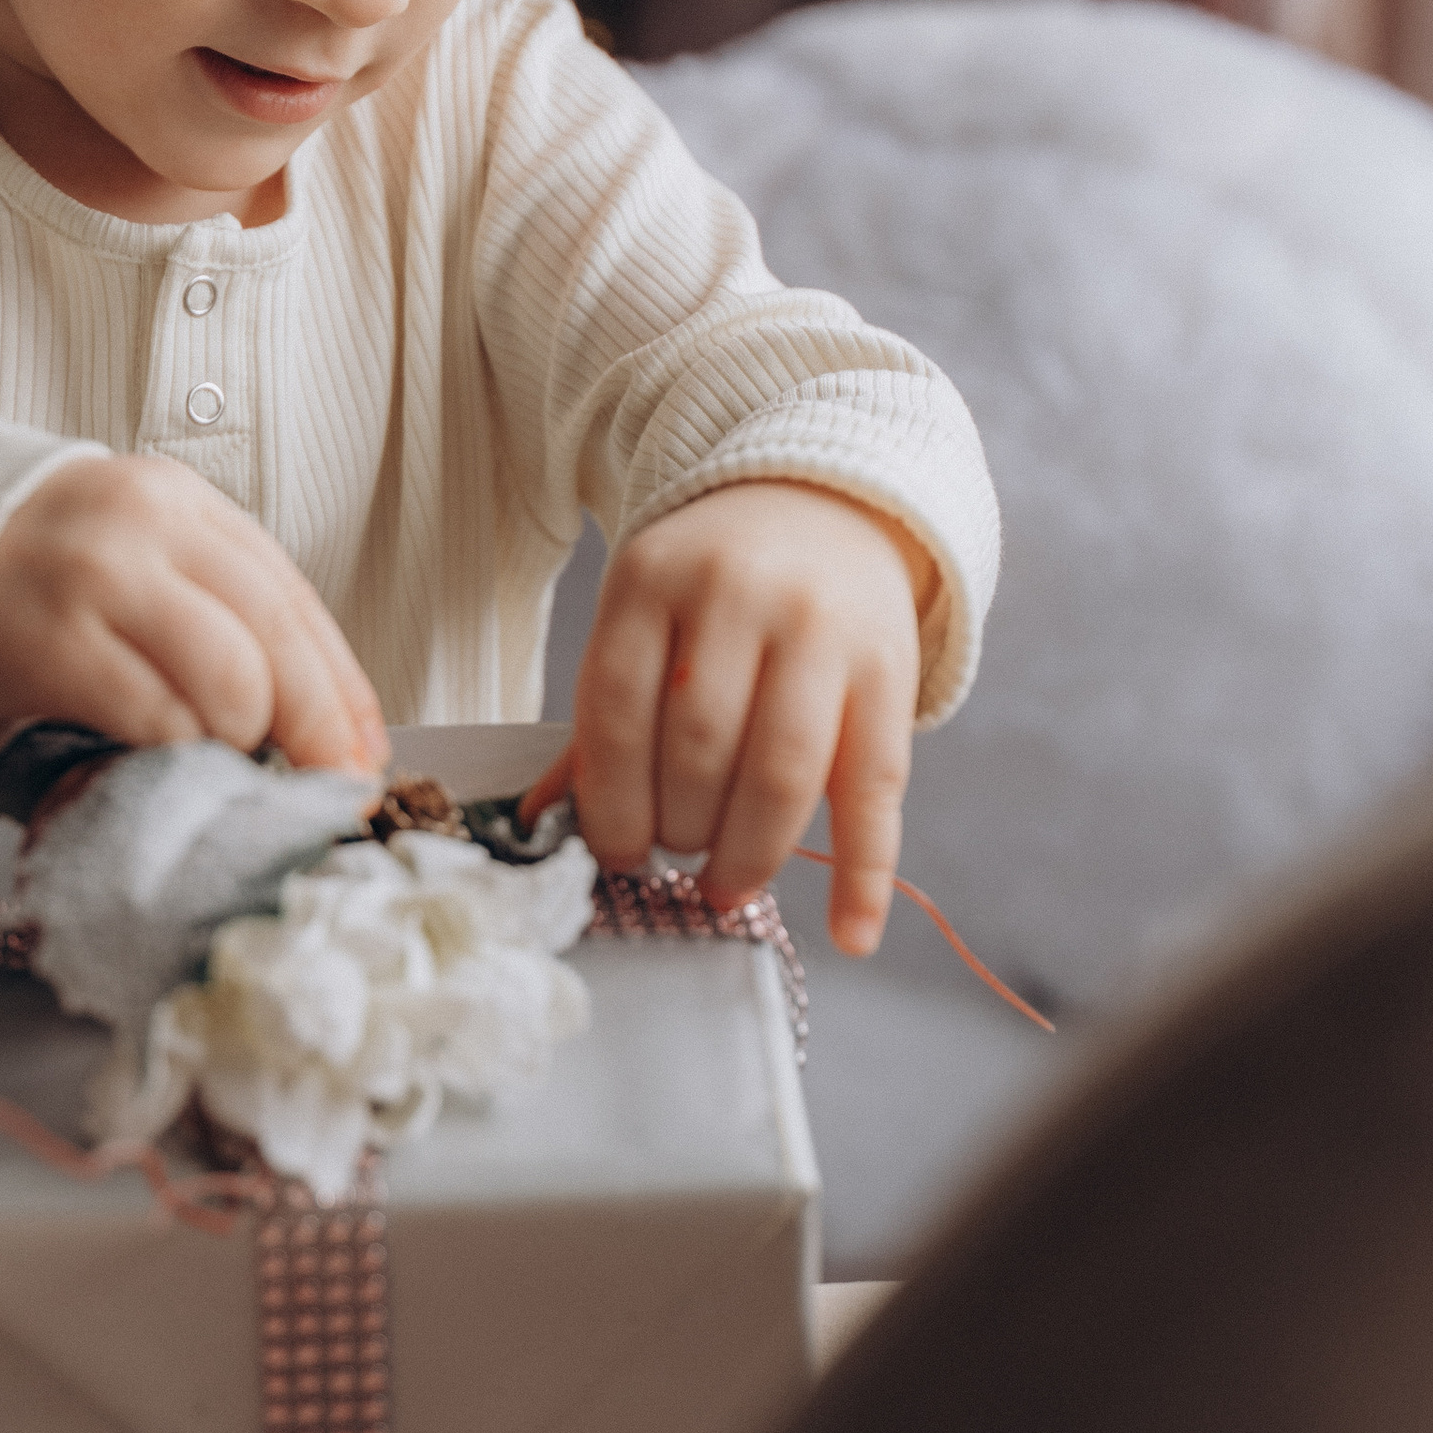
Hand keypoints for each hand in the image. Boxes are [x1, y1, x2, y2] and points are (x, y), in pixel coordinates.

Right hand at [0, 454, 387, 775]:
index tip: (364, 754)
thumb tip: (306, 715)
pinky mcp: (49, 639)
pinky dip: (177, 751)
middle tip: (331, 791)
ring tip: (219, 763)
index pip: (293, 599)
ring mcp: (97, 577)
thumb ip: (205, 608)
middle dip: (320, 730)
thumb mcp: (127, 558)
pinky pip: (155, 715)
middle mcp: (147, 526)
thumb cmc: (15, 577)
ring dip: (241, 739)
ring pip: (233, 677)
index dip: (343, 689)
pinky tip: (163, 762)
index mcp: (179, 503)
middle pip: (279, 639)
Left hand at [531, 483, 927, 955]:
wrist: (825, 499)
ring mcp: (821, 631)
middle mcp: (739, 597)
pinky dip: (866, 873)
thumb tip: (542, 821)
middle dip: (681, 829)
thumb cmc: (715, 584)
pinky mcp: (890, 671)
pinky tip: (852, 934)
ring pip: (783, 774)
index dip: (611, 804)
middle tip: (677, 859)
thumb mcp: (644, 616)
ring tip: (727, 884)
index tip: (616, 854)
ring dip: (750, 855)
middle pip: (701, 749)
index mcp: (654, 580)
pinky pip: (878, 788)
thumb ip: (604, 717)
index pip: (617, 713)